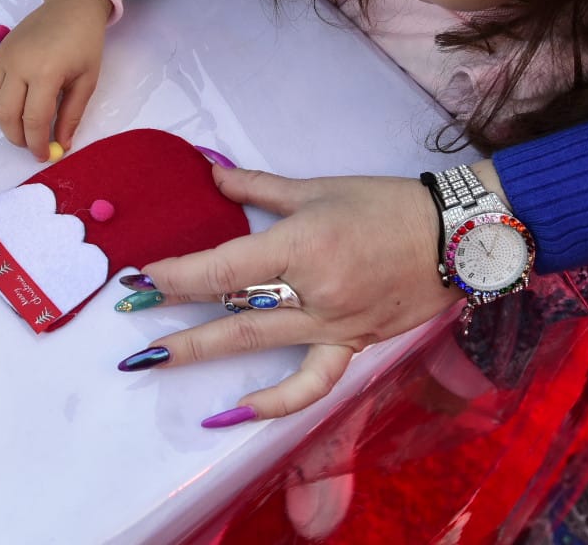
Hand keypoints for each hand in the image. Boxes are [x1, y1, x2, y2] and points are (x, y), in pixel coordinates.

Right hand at [0, 0, 111, 157]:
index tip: (45, 155)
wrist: (72, 5)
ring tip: (23, 128)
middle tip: (33, 146)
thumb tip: (62, 145)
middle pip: (6, 115)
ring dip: (3, 123)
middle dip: (18, 138)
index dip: (37, 143)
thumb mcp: (87, 81)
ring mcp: (4, 58)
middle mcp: (19, 65)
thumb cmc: (86, 43)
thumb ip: (72, 115)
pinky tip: (15, 107)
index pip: (33, 119)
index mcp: (46, 72)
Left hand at [126, 165, 457, 420]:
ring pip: (257, 344)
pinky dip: (274, 402)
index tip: (145, 276)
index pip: (225, 266)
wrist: (457, 238)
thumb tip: (211, 173)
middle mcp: (314, 291)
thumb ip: (259, 187)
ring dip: (201, 352)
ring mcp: (333, 325)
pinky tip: (237, 412)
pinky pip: (310, 383)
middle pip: (231, 308)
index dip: (179, 273)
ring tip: (155, 361)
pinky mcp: (352, 346)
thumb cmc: (388, 204)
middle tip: (130, 318)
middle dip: (176, 314)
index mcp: (303, 245)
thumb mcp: (320, 188)